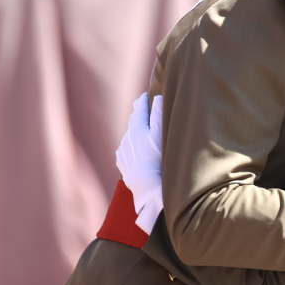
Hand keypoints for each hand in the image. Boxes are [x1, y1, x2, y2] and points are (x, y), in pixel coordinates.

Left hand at [115, 93, 164, 232]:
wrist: (147, 189)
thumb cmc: (158, 160)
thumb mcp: (161, 135)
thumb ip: (158, 115)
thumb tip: (156, 97)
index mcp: (137, 128)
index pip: (139, 109)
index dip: (143, 101)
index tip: (145, 95)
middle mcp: (127, 138)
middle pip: (132, 121)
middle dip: (137, 114)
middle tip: (140, 107)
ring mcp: (123, 151)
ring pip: (128, 136)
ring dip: (134, 131)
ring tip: (139, 129)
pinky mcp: (122, 164)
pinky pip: (125, 150)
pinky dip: (130, 146)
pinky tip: (133, 149)